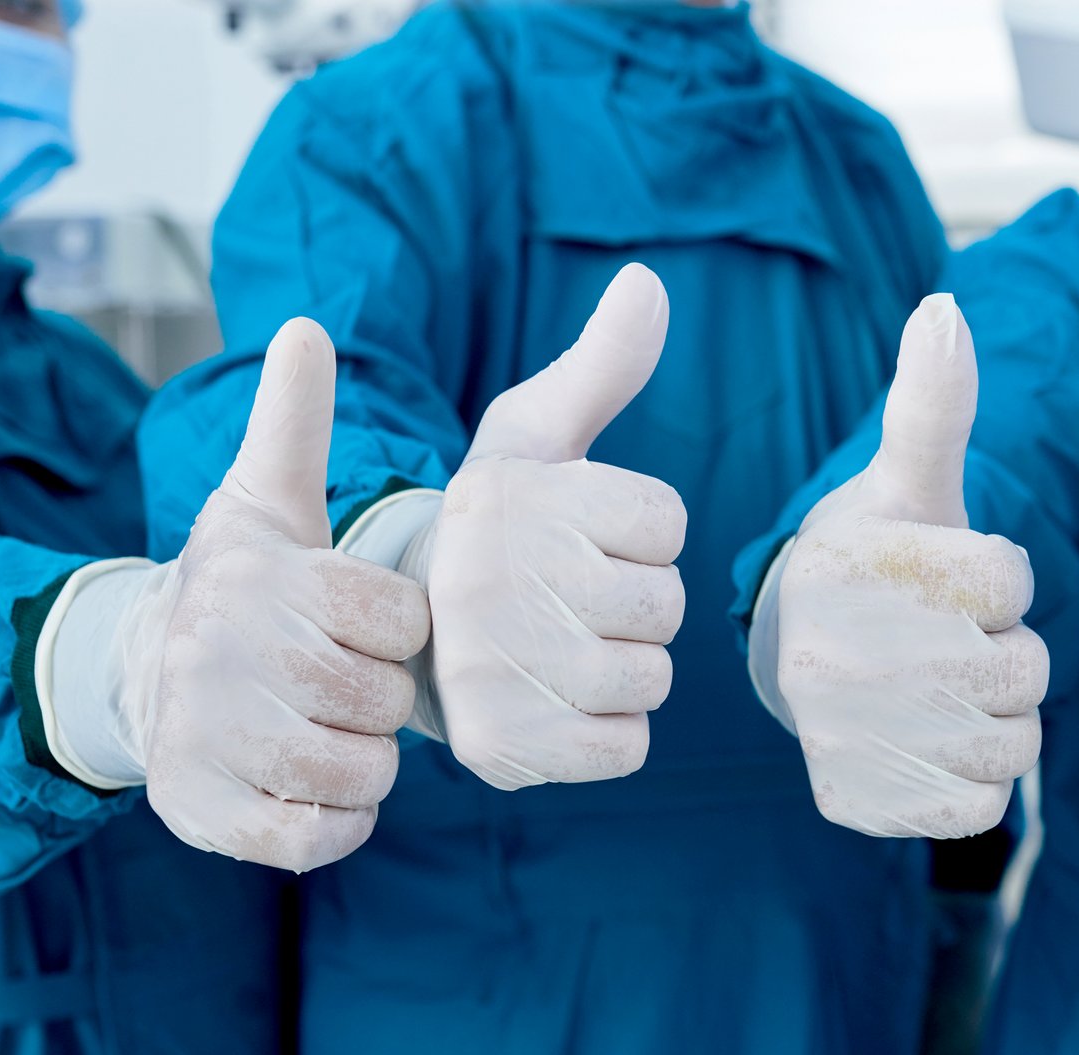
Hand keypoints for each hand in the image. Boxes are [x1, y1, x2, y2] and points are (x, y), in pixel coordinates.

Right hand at [50, 319, 432, 870]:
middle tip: (339, 681)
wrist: (139, 672)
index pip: (402, 620)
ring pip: (361, 773)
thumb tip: (304, 325)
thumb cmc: (237, 584)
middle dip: (380, 699)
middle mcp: (224, 653)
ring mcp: (208, 737)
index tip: (356, 624)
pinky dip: (335, 822)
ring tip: (328, 729)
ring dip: (364, 762)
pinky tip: (312, 785)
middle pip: (385, 702)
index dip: (396, 631)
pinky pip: (318, 838)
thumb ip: (294, 420)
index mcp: (264, 577)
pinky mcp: (200, 812)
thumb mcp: (264, 499)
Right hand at [410, 263, 685, 789]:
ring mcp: (494, 671)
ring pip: (650, 677)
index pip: (666, 521)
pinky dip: (611, 733)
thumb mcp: (535, 436)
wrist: (411, 635)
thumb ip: (601, 364)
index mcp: (512, 498)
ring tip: (565, 648)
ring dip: (628, 668)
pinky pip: (627, 748)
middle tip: (575, 600)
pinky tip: (561, 702)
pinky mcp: (503, 748)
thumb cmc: (499, 527)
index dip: (642, 532)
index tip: (582, 535)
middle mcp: (494, 582)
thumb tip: (648, 281)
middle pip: (666, 605)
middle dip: (638, 603)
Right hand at [766, 294, 1044, 838]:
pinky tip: (933, 740)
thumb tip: (944, 311)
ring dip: (1001, 718)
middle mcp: (834, 659)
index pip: (1013, 581)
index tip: (952, 574)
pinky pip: (980, 807)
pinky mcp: (855, 803)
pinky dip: (976, 779)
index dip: (1003, 577)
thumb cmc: (875, 557)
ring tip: (947, 686)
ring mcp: (843, 739)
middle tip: (952, 636)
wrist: (795, 651)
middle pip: (1024, 670)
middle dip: (1009, 651)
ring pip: (1013, 745)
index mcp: (853, 568)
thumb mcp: (905, 480)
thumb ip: (933, 404)